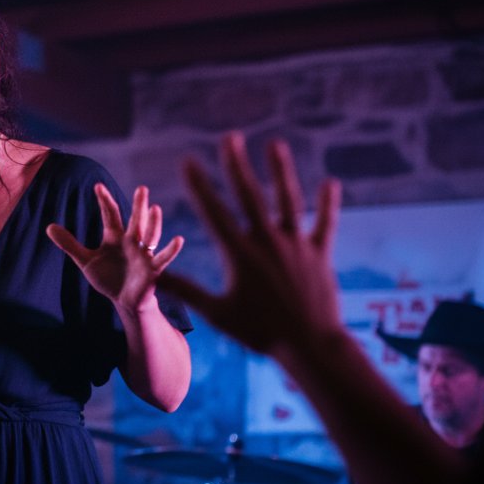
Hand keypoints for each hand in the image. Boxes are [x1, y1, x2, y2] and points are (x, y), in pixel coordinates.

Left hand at [47, 184, 183, 313]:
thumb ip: (70, 244)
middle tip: (141, 188)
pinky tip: (178, 240)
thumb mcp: (85, 260)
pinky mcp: (152, 270)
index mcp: (115, 237)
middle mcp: (132, 242)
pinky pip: (163, 258)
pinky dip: (171, 250)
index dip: (104, 201)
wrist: (123, 300)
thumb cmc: (108, 277)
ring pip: (150, 236)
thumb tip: (49, 227)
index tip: (97, 186)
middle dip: (138, 206)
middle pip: (135, 221)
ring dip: (154, 224)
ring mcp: (143, 255)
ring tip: (155, 209)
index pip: (110, 215)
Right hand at [156, 132, 342, 357]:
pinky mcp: (319, 254)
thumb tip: (152, 279)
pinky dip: (328, 204)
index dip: (199, 184)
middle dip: (237, 165)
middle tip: (230, 137)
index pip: (214, 212)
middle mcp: (267, 242)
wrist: (310, 345)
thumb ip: (186, 291)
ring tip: (275, 145)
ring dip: (280, 171)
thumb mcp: (218, 313)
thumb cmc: (260, 333)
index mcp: (240, 254)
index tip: (187, 160)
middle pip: (250, 195)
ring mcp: (296, 245)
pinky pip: (324, 224)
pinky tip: (330, 182)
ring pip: (288, 200)